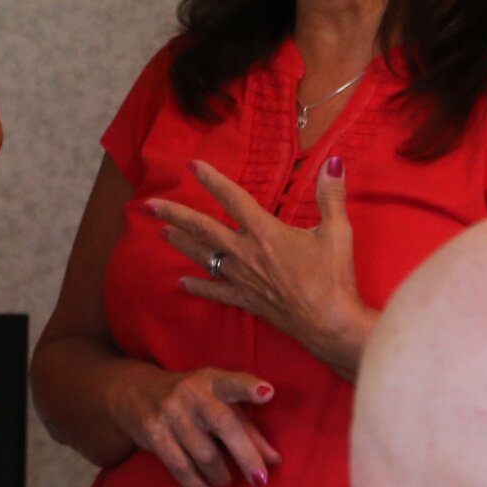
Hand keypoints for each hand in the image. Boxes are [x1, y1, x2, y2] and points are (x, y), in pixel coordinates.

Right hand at [110, 364, 280, 486]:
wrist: (134, 393)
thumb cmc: (191, 400)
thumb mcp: (216, 403)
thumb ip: (246, 428)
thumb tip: (274, 460)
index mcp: (211, 381)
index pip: (231, 382)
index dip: (248, 387)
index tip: (268, 392)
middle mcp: (191, 394)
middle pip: (223, 424)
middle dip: (245, 454)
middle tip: (260, 480)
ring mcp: (170, 414)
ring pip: (204, 453)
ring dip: (221, 475)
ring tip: (228, 483)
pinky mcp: (154, 434)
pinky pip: (180, 467)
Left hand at [146, 157, 375, 378]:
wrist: (331, 324)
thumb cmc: (334, 277)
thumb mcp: (338, 231)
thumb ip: (331, 195)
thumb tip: (334, 161)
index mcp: (266, 233)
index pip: (233, 199)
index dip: (212, 181)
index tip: (192, 166)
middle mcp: (246, 253)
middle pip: (203, 229)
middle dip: (174, 214)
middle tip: (148, 205)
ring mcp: (243, 278)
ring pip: (204, 257)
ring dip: (181, 243)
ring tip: (161, 232)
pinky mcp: (247, 300)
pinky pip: (216, 292)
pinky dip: (198, 287)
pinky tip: (182, 283)